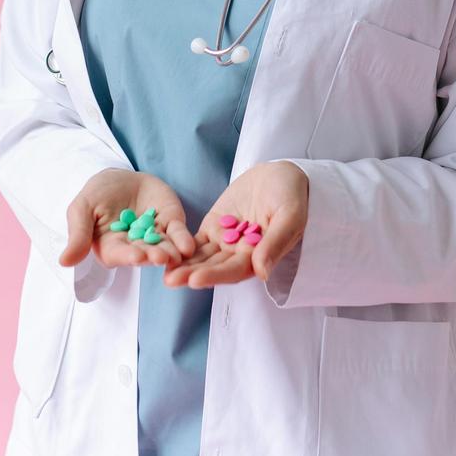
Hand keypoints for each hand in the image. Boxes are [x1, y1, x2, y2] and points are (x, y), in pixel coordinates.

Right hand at [59, 169, 197, 272]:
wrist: (120, 178)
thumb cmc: (97, 195)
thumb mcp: (82, 209)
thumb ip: (78, 235)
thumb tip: (63, 262)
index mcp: (111, 248)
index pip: (120, 254)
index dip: (128, 255)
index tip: (136, 256)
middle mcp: (135, 247)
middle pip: (145, 253)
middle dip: (153, 255)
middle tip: (161, 257)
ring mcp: (155, 236)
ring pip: (164, 247)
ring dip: (171, 252)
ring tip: (178, 254)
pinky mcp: (171, 224)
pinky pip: (178, 234)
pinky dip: (183, 240)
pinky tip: (189, 246)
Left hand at [163, 161, 308, 289]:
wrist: (281, 175)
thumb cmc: (292, 195)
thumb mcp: (290, 215)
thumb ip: (275, 242)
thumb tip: (262, 272)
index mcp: (260, 256)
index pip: (235, 270)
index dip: (216, 275)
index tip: (195, 279)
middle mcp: (240, 253)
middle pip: (214, 267)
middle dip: (192, 274)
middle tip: (171, 280)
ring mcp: (226, 240)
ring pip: (202, 257)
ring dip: (184, 265)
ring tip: (163, 272)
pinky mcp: (214, 226)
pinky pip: (196, 240)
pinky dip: (181, 247)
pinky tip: (165, 252)